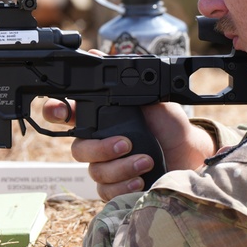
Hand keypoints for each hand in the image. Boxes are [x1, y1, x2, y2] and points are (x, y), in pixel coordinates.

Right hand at [41, 98, 215, 200]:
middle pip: (78, 149)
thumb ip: (124, 82)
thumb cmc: (169, 125)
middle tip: (125, 144)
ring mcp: (106, 166)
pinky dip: (124, 186)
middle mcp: (99, 142)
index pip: (66, 114)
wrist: (190, 153)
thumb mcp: (150, 96)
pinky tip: (140, 180)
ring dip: (121, 167)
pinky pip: (106, 192)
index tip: (64, 113)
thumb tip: (94, 55)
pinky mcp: (117, 188)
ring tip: (146, 161)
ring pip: (94, 172)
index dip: (56, 112)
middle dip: (100, 148)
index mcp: (101, 118)